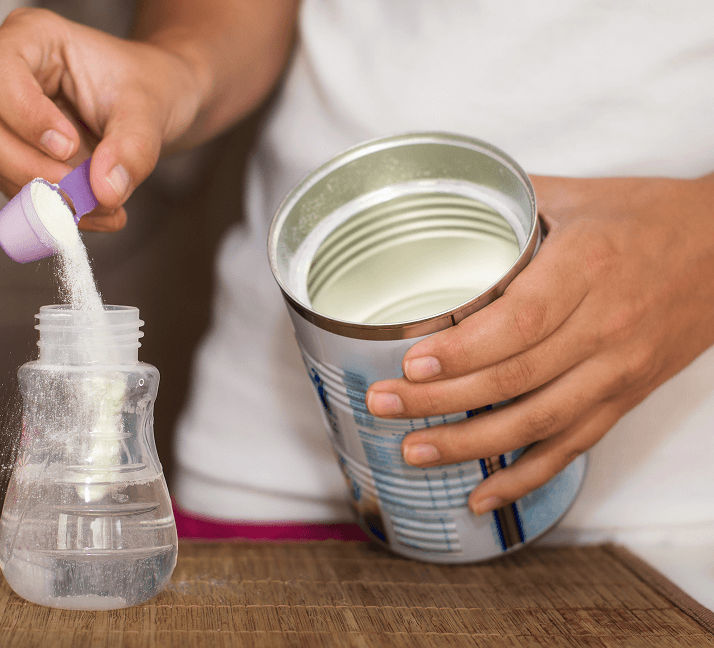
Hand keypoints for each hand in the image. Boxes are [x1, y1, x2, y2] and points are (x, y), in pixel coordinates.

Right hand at [0, 8, 203, 230]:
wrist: (155, 106)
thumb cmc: (147, 86)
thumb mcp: (149, 108)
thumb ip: (131, 146)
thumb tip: (104, 191)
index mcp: (31, 38)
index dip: (26, 114)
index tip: (69, 145)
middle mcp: (3, 78)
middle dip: (38, 171)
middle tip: (90, 194)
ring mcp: (0, 120)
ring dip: (49, 198)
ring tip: (107, 207)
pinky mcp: (10, 158)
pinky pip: (17, 192)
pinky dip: (58, 211)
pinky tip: (99, 213)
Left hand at [365, 174, 713, 513]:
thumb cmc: (642, 217)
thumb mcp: (572, 195)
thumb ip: (503, 207)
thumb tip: (429, 204)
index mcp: (586, 268)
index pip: (519, 322)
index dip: (464, 350)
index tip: (413, 361)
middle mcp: (606, 326)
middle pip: (515, 378)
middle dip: (441, 399)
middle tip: (384, 404)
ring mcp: (618, 371)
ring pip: (538, 422)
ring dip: (470, 445)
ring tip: (414, 450)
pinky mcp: (625, 398)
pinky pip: (573, 447)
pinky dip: (525, 477)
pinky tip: (482, 495)